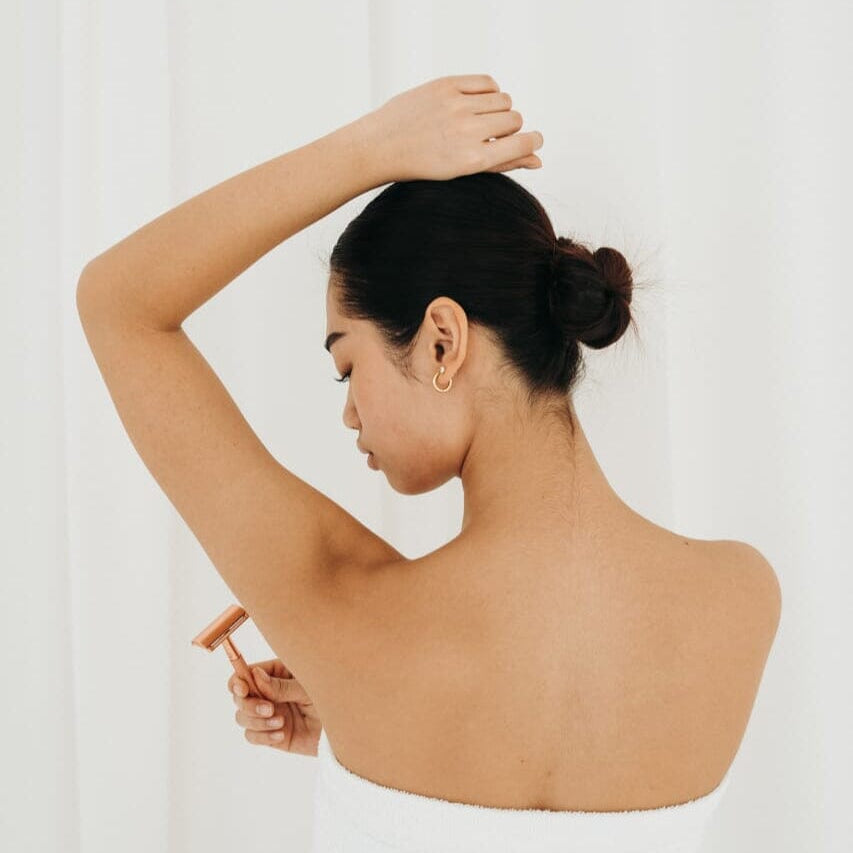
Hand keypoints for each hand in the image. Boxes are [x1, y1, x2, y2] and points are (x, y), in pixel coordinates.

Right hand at [229, 658, 321, 755]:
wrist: (343, 728)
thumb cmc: (329, 698)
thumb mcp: (306, 689)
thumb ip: (280, 686)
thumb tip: (254, 675)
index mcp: (277, 673)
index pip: (246, 673)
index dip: (238, 681)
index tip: (243, 689)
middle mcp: (269, 693)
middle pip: (239, 697)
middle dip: (249, 704)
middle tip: (269, 709)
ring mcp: (269, 714)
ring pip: (242, 717)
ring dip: (257, 721)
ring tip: (280, 722)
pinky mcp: (271, 734)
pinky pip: (252, 736)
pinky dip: (263, 736)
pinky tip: (281, 734)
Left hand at [362, 73, 543, 181]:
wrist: (381, 148)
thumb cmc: (424, 165)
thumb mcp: (463, 172)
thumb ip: (502, 163)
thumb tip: (537, 160)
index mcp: (472, 160)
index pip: (523, 143)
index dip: (533, 142)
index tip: (534, 141)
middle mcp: (467, 131)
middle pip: (515, 119)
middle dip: (509, 127)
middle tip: (488, 135)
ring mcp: (456, 106)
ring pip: (504, 99)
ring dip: (499, 108)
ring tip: (480, 118)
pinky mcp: (446, 85)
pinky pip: (488, 82)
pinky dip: (489, 92)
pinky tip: (475, 102)